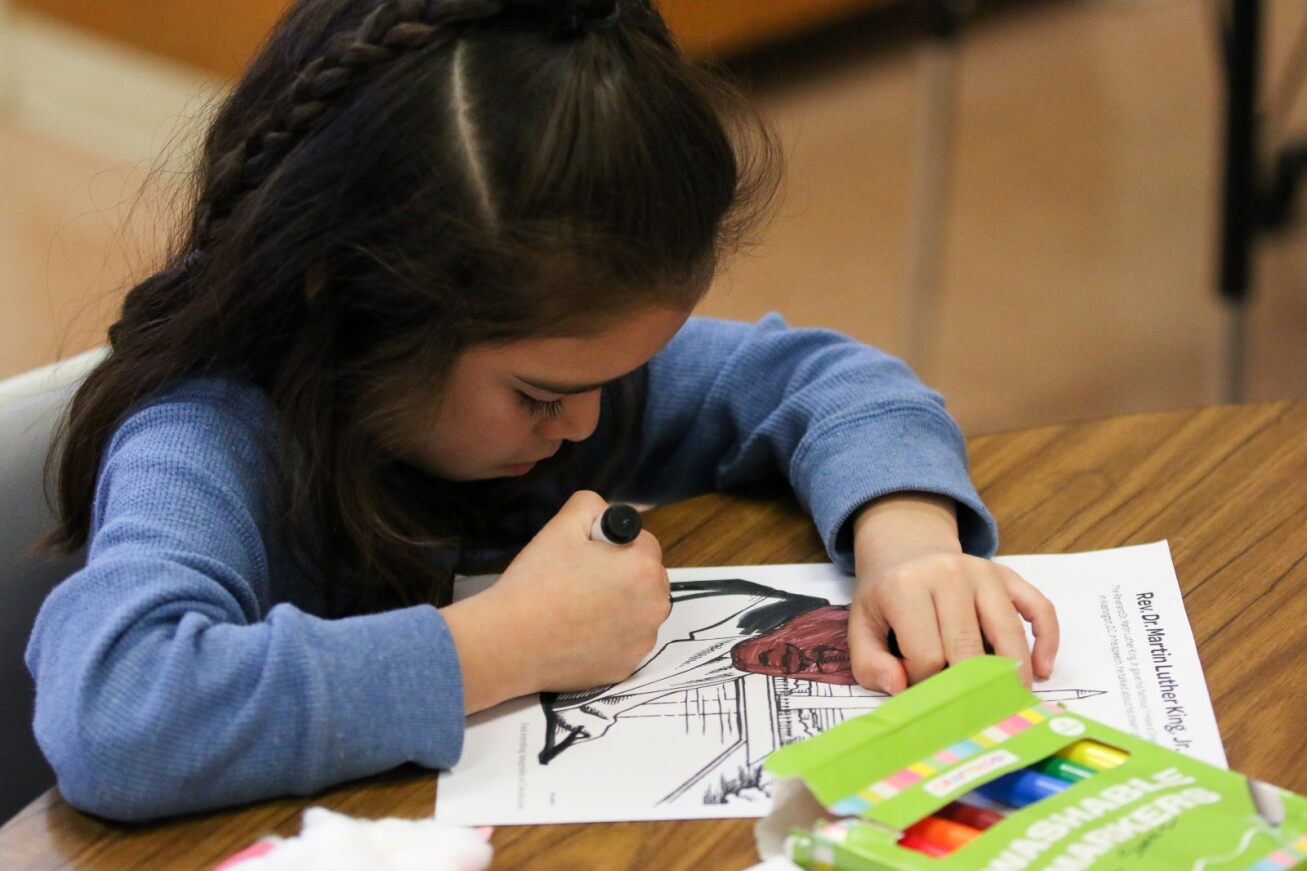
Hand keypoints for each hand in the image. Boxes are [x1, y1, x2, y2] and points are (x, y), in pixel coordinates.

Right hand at [442, 491, 669, 711]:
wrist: (509, 643)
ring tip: (577, 608)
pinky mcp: (627, 666)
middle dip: (622, 574)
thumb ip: (592, 505)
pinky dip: (609, 636)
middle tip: (580, 581)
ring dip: (619, 604)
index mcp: (645, 568)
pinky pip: (625, 640)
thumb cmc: (536, 581)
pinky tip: (578, 634)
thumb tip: (608, 516)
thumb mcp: (562, 525)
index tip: (585, 556)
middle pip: (646, 577)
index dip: (612, 545)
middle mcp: (655, 606)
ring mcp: (642, 641)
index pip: (643, 542)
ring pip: (637, 609)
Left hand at [846, 494, 1058, 693]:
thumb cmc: (887, 596)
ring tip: (1013, 702)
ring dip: (1014, 673)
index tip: (921, 687)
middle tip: (974, 712)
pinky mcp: (1008, 576)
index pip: (927, 655)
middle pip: (969, 648)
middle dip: (971, 686)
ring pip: (1008, 631)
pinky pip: (1040, 608)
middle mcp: (948, 575)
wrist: (907, 550)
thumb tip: (899, 688)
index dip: (925, 682)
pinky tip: (1043, 669)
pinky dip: (1047, 640)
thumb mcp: (862, 624)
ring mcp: (983, 572)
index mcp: (905, 587)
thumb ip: (869, 662)